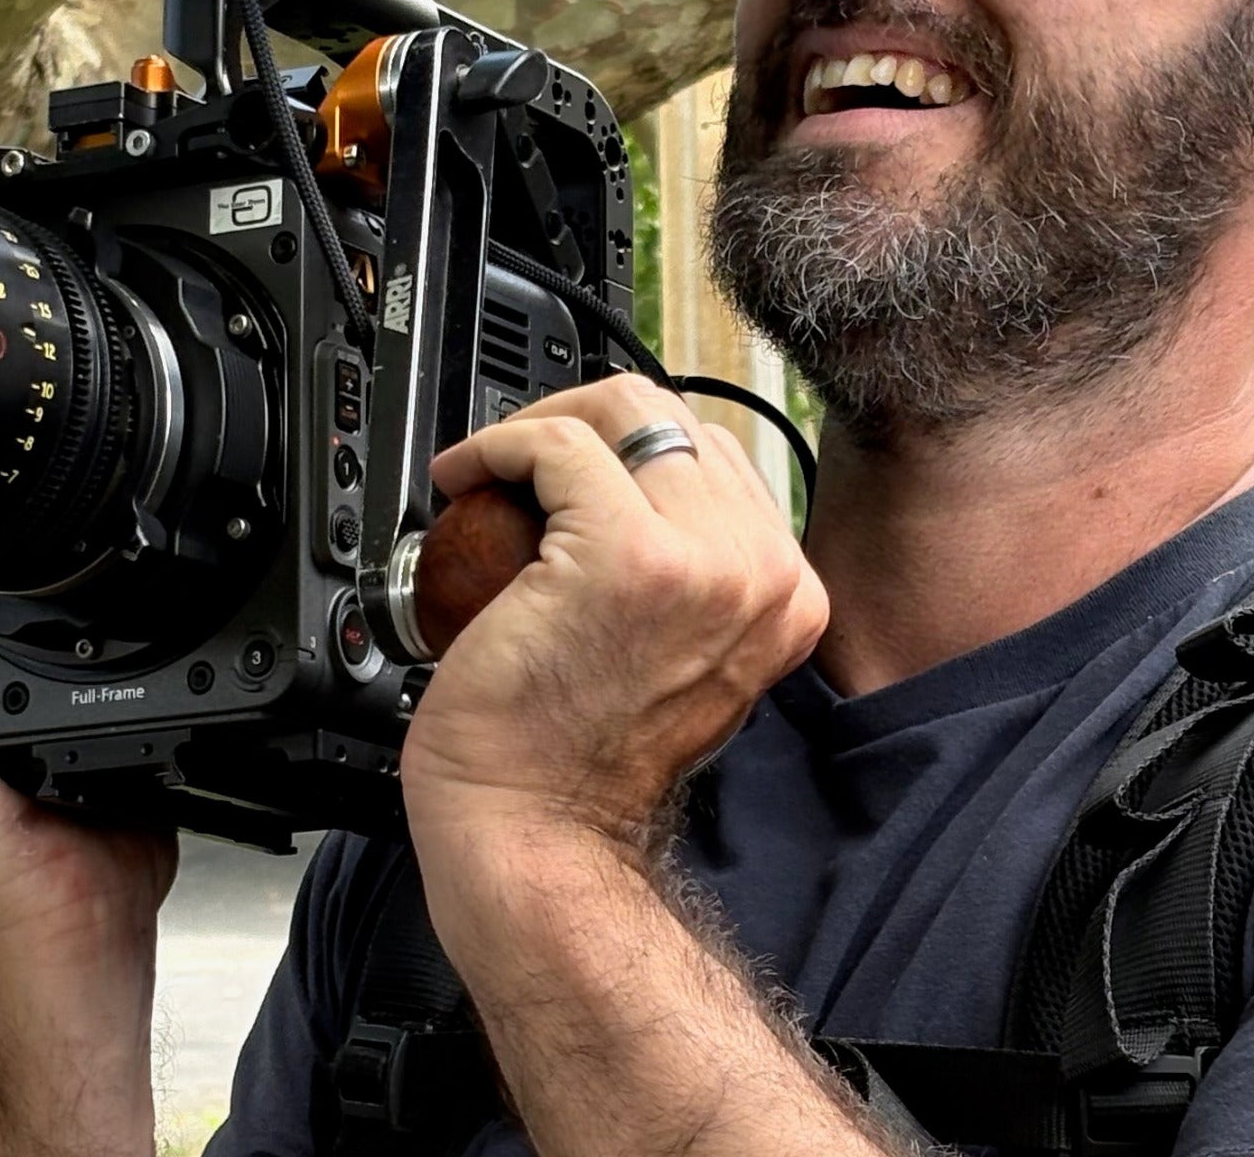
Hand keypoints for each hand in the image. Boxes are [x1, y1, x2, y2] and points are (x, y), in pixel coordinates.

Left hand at [396, 379, 827, 852]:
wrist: (540, 841)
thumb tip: (628, 488)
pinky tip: (466, 477)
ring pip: (626, 411)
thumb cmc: (579, 761)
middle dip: (585, 417)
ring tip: (491, 464)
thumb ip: (688, 573)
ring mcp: (703, 560)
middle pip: (676, 418)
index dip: (624, 446)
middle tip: (516, 456)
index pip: (714, 455)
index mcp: (787, 593)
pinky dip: (499, 445)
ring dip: (543, 422)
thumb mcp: (676, 654)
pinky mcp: (627, 554)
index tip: (560, 466)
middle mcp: (762, 571)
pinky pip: (558, 446)